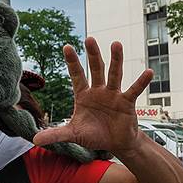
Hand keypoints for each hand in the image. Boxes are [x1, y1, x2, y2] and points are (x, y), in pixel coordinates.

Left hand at [33, 38, 152, 153]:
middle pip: (95, 69)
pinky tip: (148, 72)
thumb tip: (34, 139)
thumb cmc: (94, 135)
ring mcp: (114, 94)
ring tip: (116, 44)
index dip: (72, 62)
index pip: (77, 75)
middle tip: (89, 38)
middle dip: (93, 54)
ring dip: (116, 60)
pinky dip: (141, 82)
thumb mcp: (73, 134)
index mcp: (84, 95)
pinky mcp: (127, 102)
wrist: (116, 144)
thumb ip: (56, 134)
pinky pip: (134, 90)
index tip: (66, 46)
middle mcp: (99, 90)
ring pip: (114, 74)